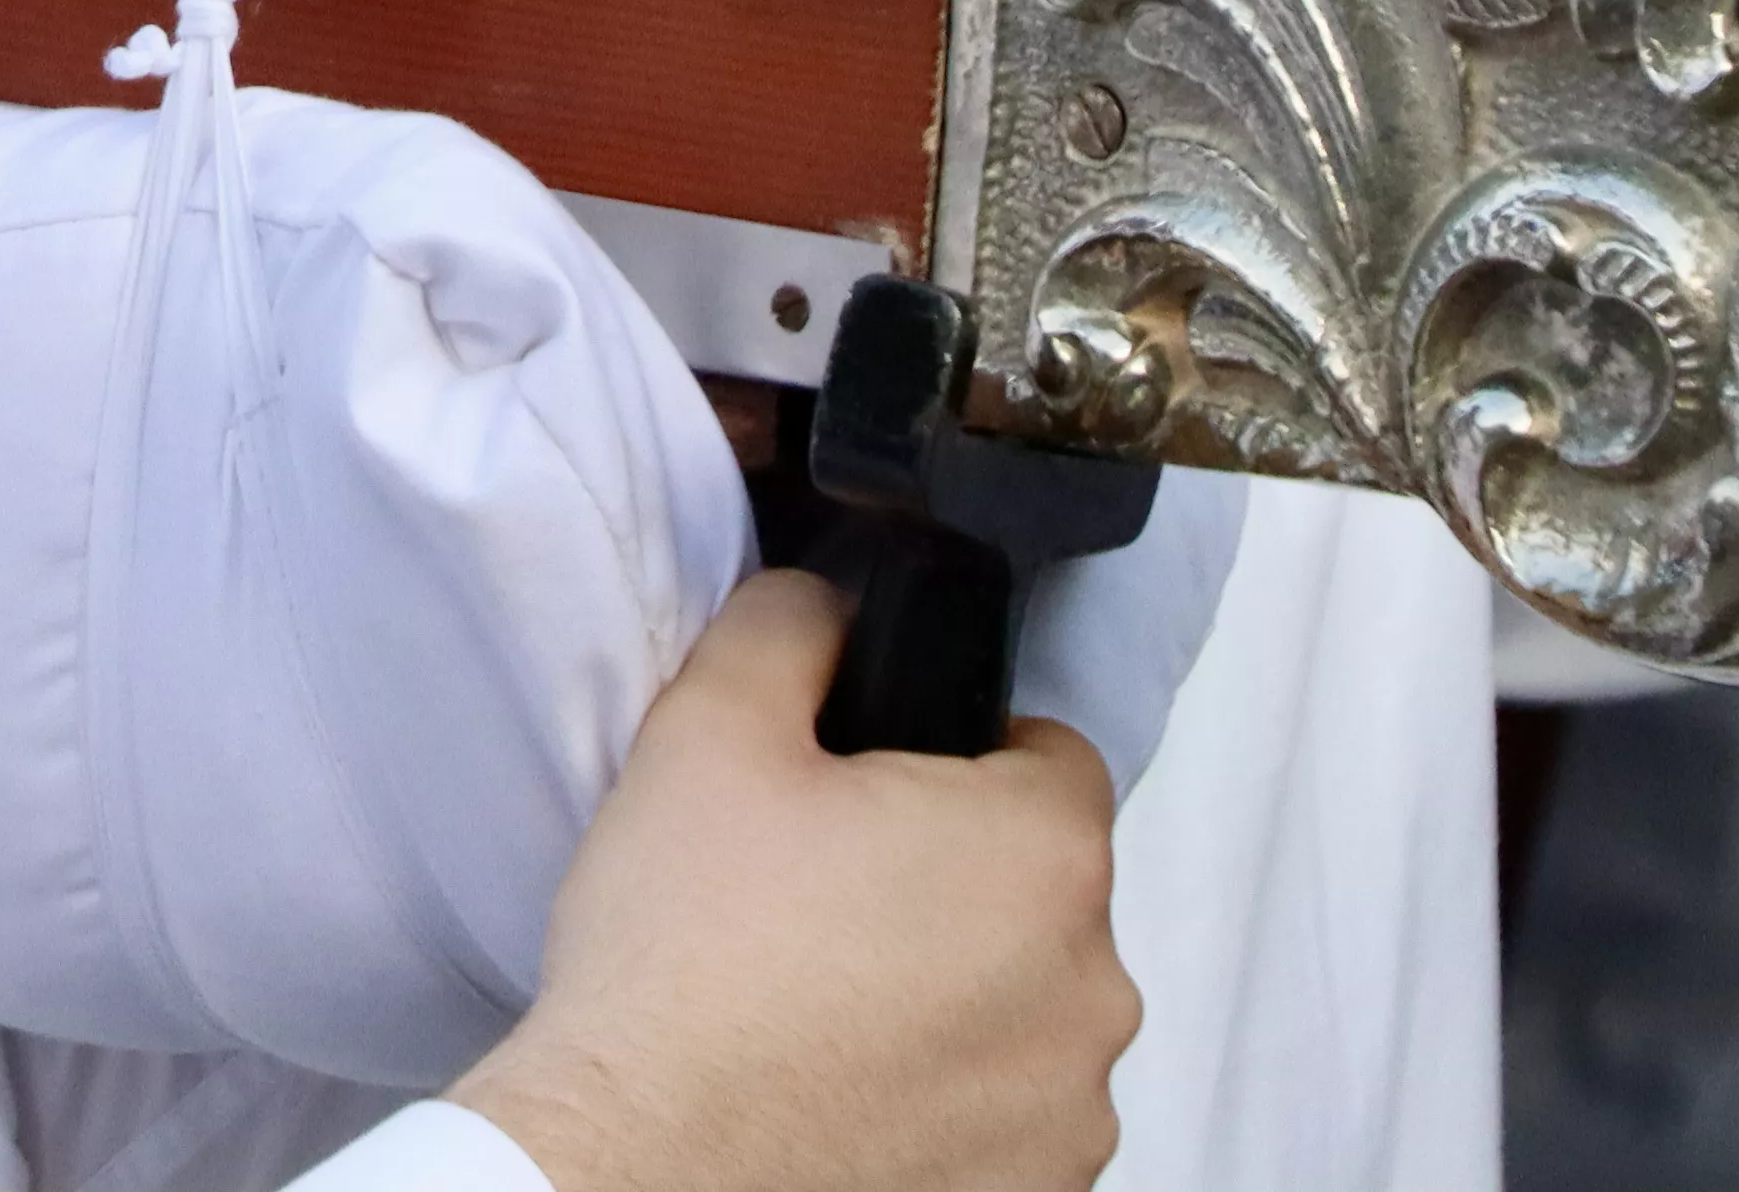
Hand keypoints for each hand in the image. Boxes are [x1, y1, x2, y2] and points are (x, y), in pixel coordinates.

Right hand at [445, 572, 1131, 1191]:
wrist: (646, 1165)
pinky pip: (1006, 1113)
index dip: (947, 756)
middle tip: (812, 897)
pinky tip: (836, 1089)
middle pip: (1035, 891)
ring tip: (813, 1006)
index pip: (1048, 755)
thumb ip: (790, 624)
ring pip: (1023, 1008)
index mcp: (1040, 852)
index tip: (860, 795)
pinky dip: (941, 1098)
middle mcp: (1092, 988)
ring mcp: (1072, 1111)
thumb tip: (830, 602)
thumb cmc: (683, 964)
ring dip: (949, 997)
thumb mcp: (706, 729)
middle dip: (944, 881)